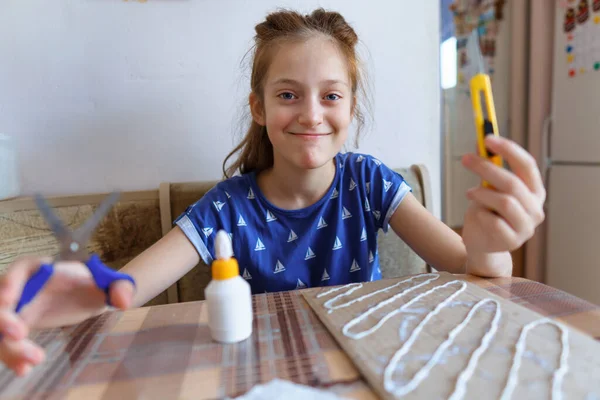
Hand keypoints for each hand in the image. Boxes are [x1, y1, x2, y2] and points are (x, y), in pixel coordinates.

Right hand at [0, 257, 134, 375]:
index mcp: (45, 268)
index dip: (10, 282)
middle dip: (3, 318)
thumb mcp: (110, 283)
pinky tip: (26, 368)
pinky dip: (13, 356)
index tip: (8, 298)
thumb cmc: (96, 284)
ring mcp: (19, 308)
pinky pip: (8, 342)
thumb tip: (123, 301)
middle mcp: (25, 287)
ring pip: (2, 326)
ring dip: (9, 345)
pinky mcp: (18, 327)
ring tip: (33, 359)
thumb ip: (120, 287)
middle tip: (18, 334)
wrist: (92, 299)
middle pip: (2, 300)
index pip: (22, 268)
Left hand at [461, 136, 545, 254]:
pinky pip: (493, 221)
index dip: (508, 150)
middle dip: (486, 167)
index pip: (527, 165)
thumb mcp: (487, 187)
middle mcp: (536, 208)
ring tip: (469, 193)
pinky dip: (480, 214)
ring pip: (505, 202)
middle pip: (512, 182)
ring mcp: (526, 227)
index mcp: (534, 191)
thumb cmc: (487, 212)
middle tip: (465, 159)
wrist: (481, 244)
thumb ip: (488, 168)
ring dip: (482, 193)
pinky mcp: (512, 241)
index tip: (487, 138)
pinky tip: (477, 215)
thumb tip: (480, 142)